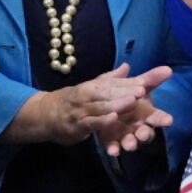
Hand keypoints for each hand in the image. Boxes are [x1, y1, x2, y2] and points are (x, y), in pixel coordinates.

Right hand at [36, 63, 160, 145]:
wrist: (45, 114)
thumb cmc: (74, 101)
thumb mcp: (92, 88)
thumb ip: (111, 79)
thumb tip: (127, 66)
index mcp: (92, 86)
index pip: (113, 83)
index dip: (129, 83)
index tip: (145, 82)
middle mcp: (87, 95)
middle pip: (108, 93)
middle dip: (125, 91)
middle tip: (143, 90)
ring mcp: (81, 110)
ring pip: (101, 107)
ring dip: (117, 104)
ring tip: (132, 101)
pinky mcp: (77, 126)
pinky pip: (91, 123)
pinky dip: (102, 121)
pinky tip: (113, 119)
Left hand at [95, 67, 174, 155]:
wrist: (103, 102)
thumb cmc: (126, 95)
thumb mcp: (135, 86)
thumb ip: (150, 79)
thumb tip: (168, 68)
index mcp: (145, 113)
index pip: (157, 117)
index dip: (162, 119)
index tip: (169, 120)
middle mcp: (138, 126)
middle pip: (146, 132)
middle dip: (146, 134)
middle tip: (145, 134)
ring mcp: (125, 134)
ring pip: (131, 141)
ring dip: (131, 143)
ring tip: (130, 145)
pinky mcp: (111, 140)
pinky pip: (113, 146)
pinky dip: (114, 149)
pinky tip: (113, 151)